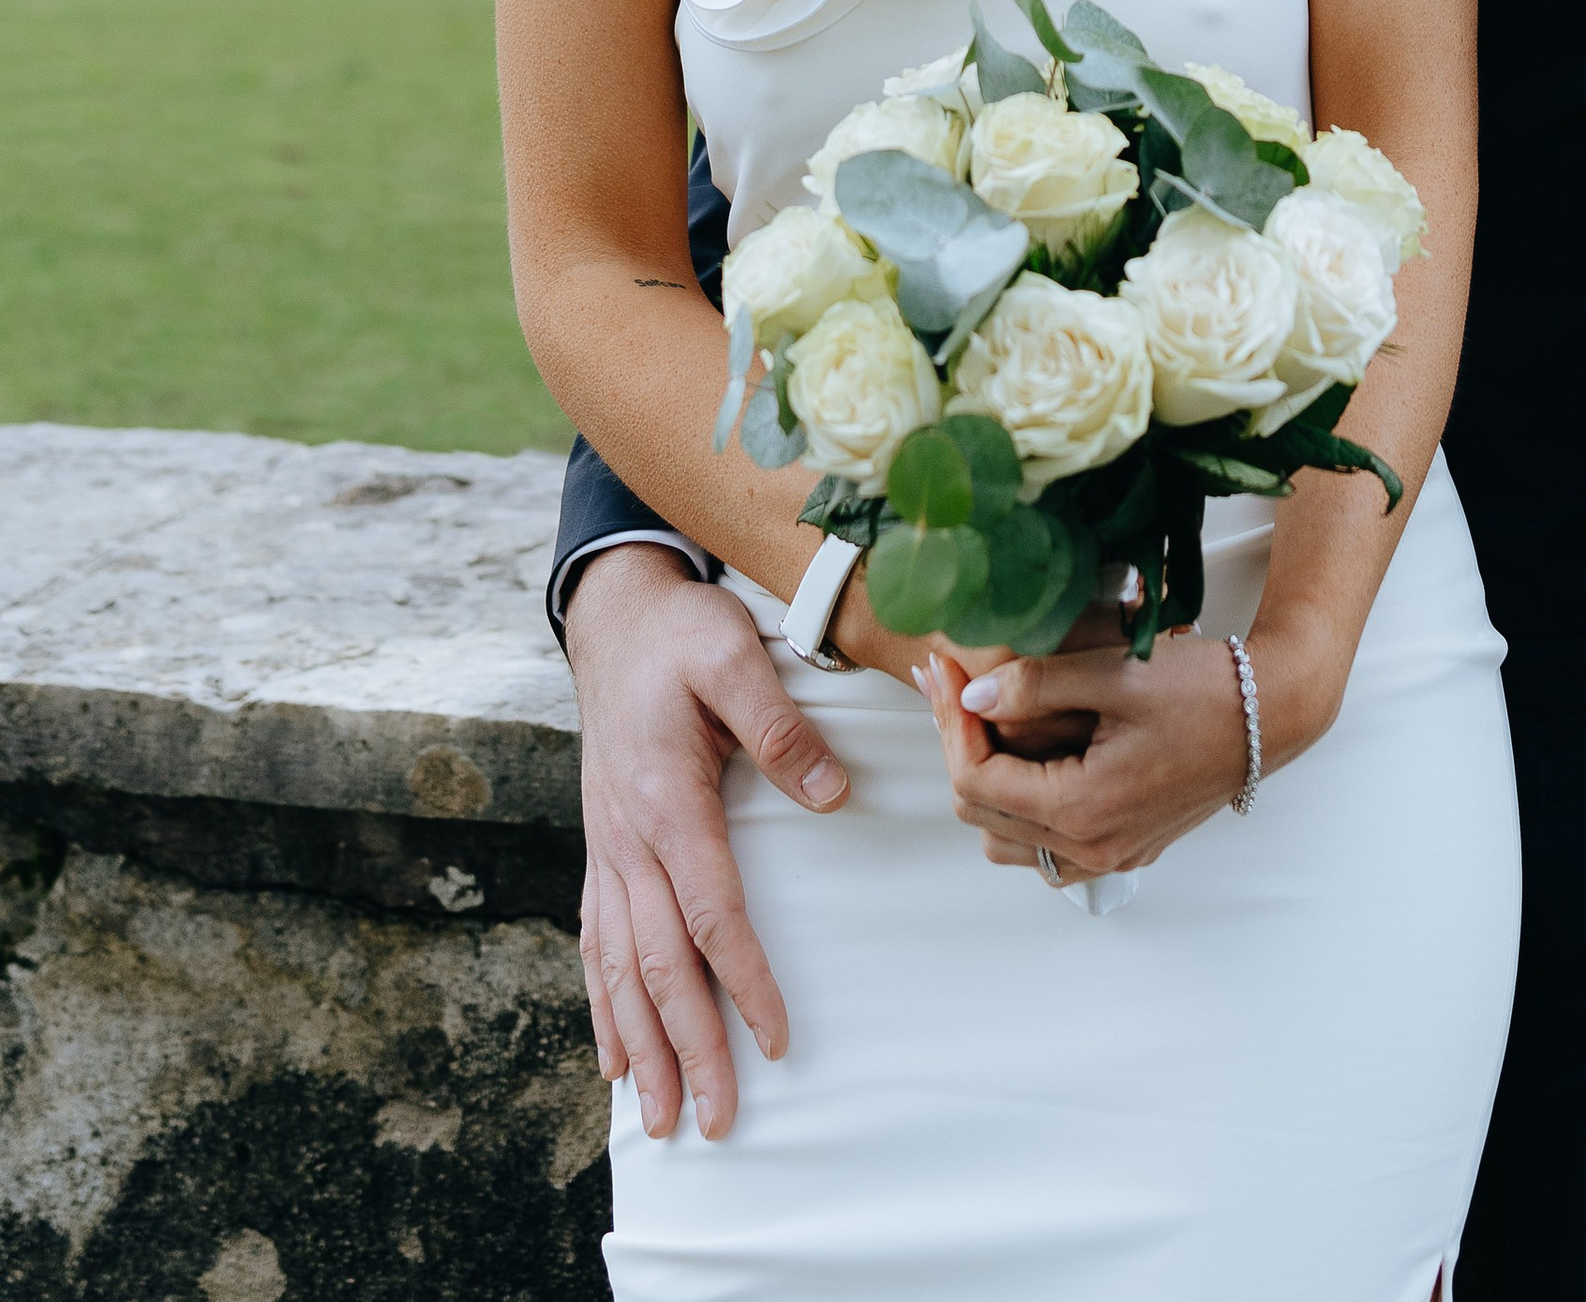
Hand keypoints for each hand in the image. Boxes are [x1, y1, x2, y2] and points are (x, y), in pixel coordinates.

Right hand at [564, 544, 849, 1140]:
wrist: (614, 617)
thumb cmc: (681, 635)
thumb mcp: (734, 656)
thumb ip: (781, 726)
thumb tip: (833, 795)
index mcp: (666, 801)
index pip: (709, 913)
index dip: (742, 981)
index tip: (776, 1039)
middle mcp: (627, 840)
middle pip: (658, 965)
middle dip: (688, 1048)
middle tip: (718, 1122)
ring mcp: (607, 849)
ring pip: (618, 969)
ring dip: (641, 1049)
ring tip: (661, 1121)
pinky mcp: (603, 848)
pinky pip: (596, 943)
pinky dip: (603, 1007)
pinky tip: (614, 1057)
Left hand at [916, 615, 1348, 880]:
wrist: (1272, 712)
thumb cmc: (1202, 687)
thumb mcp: (1115, 673)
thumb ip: (1036, 685)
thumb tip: (970, 697)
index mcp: (1082, 808)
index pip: (975, 779)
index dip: (947, 721)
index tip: (942, 670)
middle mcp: (1092, 847)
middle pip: (982, 812)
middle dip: (960, 745)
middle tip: (956, 687)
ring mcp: (1111, 854)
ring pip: (1008, 840)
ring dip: (987, 783)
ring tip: (988, 721)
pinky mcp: (1127, 845)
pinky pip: (1048, 848)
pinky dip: (1024, 808)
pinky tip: (1034, 756)